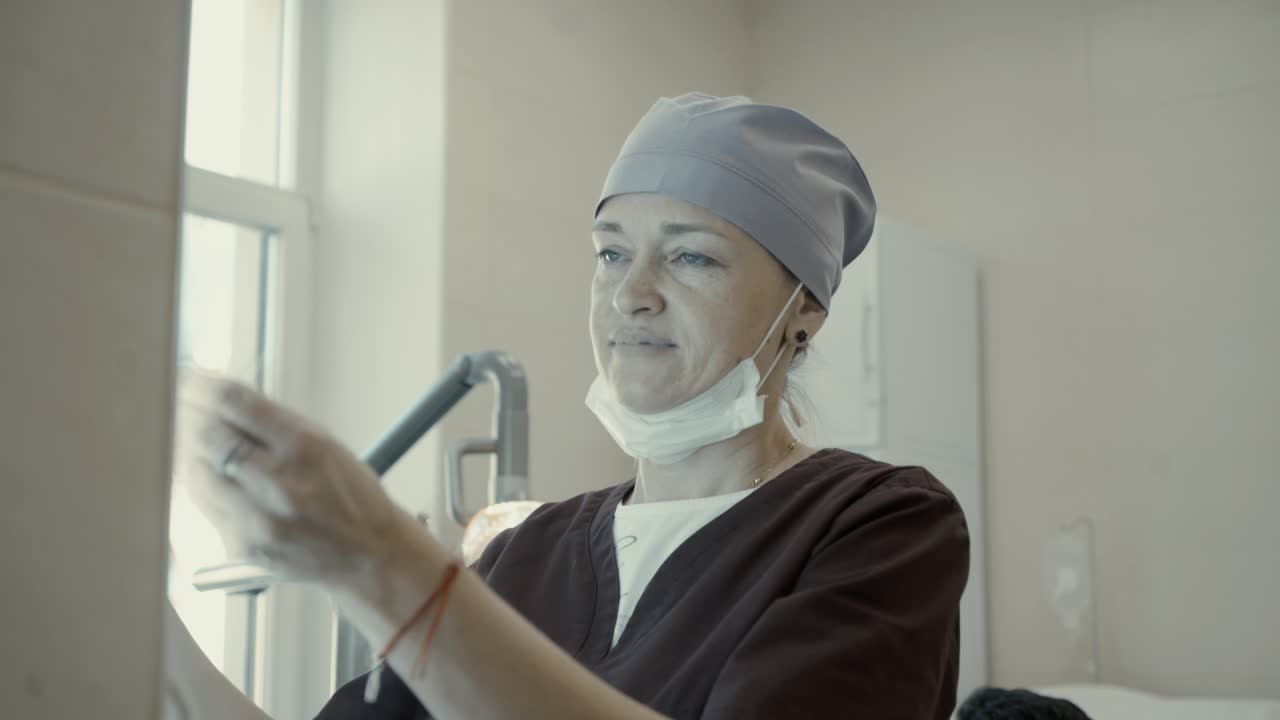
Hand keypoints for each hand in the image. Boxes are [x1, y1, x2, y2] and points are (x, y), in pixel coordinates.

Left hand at [175, 372, 409, 586]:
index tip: (193, 382)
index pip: (234, 403)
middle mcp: (280, 482)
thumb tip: (220, 399)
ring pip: (197, 473)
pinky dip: (205, 489)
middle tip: (184, 409)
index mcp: (305, 446)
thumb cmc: (351, 497)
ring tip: (202, 446)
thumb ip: (274, 423)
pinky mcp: (244, 546)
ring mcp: (259, 518)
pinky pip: (206, 507)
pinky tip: (218, 482)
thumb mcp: (325, 445)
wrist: (368, 555)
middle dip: (190, 418)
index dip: (203, 387)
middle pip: (207, 436)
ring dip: (193, 454)